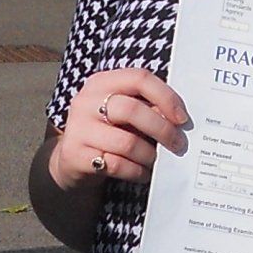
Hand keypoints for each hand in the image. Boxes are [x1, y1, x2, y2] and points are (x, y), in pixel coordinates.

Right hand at [49, 69, 188, 190]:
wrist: (70, 160)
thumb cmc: (106, 132)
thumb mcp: (121, 113)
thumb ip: (146, 108)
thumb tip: (177, 119)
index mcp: (101, 83)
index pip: (139, 78)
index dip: (166, 97)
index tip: (182, 118)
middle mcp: (86, 101)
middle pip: (133, 110)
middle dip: (162, 129)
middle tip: (178, 144)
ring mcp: (78, 129)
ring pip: (127, 142)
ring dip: (149, 155)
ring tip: (156, 161)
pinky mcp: (75, 155)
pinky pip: (116, 165)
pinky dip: (137, 172)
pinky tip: (143, 173)